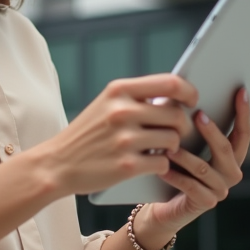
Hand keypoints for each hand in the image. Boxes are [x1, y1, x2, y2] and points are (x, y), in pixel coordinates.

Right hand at [34, 74, 197, 196]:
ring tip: (159, 149)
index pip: (170, 83)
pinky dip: (161, 165)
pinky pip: (163, 163)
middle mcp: (122, 111)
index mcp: (119, 91)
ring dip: (171, 148)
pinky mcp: (127, 166)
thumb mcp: (106, 104)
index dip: (188, 92)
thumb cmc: (87, 134)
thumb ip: (137, 97)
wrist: (56, 164)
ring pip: (173, 140)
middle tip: (174, 133)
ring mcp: (124, 140)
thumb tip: (178, 97)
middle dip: (181, 127)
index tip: (192, 100)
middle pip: (176, 115)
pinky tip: (149, 164)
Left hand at [145, 88, 249, 232]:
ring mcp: (220, 189)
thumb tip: (183, 96)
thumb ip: (190, 123)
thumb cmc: (172, 165)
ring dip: (185, 156)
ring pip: (204, 168)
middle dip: (212, 131)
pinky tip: (162, 168)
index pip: (243, 132)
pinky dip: (175, 176)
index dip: (244, 112)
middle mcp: (231, 172)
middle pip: (227, 149)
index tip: (241, 91)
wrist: (161, 204)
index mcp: (231, 155)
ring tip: (169, 146)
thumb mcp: (182, 142)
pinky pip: (191, 187)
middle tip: (198, 115)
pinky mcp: (206, 203)